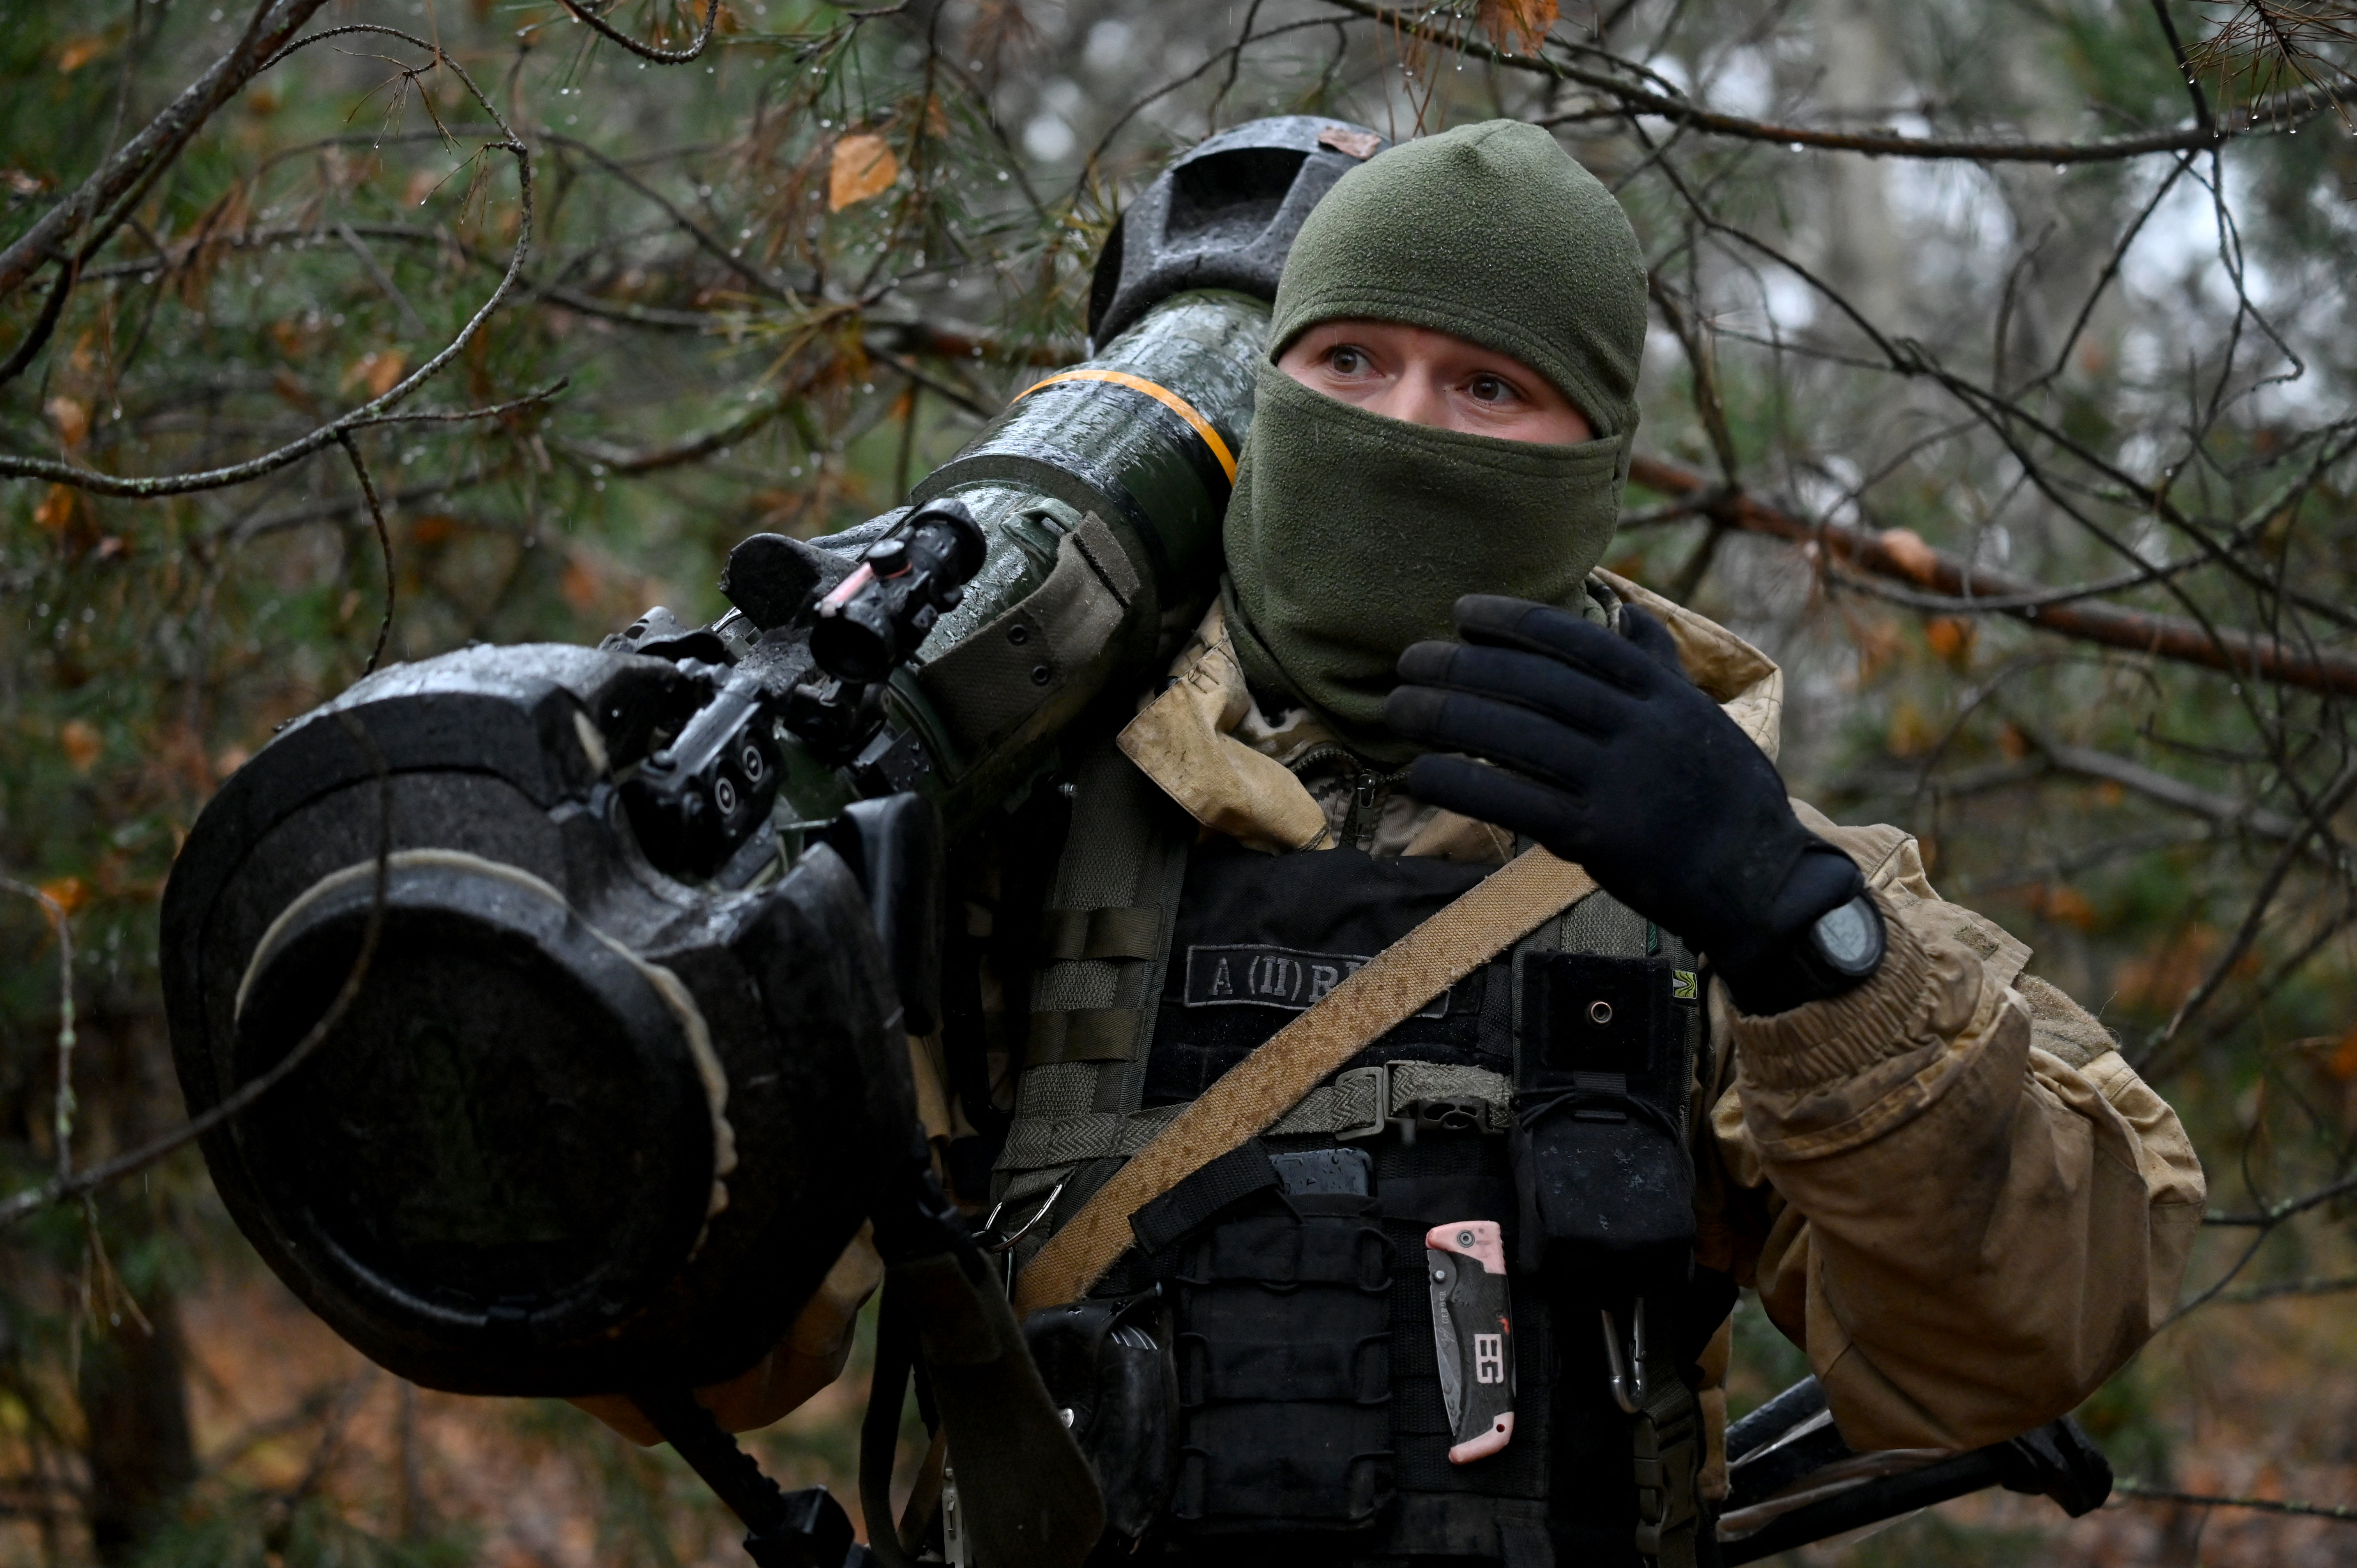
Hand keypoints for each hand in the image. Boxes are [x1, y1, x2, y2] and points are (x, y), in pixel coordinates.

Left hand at [1383, 595, 1868, 1012]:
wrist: (1761, 879)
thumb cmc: (1725, 792)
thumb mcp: (1702, 715)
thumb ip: (1657, 664)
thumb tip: (1626, 609)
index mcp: (1661, 694)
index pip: (1576, 642)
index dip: (1513, 622)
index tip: (1462, 611)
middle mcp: (1640, 728)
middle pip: (1535, 685)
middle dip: (1463, 667)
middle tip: (1407, 659)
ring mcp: (1619, 782)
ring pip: (1517, 739)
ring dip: (1447, 719)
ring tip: (1395, 708)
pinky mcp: (1600, 836)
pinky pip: (1517, 804)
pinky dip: (1463, 786)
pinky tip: (1419, 774)